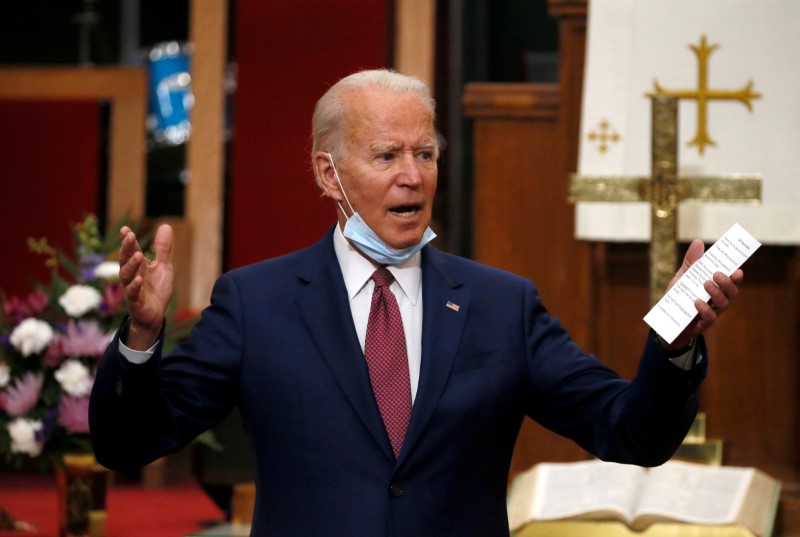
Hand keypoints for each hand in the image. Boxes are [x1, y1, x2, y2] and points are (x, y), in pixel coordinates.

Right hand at [118, 224, 173, 349]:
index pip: (131, 250)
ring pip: (126, 275)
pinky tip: (139, 279)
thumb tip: (166, 225)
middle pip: (125, 260)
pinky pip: (132, 294)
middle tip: (130, 236)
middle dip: (127, 248)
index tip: (126, 229)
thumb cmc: (157, 290)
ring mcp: (132, 288)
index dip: (128, 240)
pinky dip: (134, 286)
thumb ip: (163, 249)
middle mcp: (132, 275)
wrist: (155, 315)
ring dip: (131, 265)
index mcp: (139, 266)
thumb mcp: (163, 266)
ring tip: (139, 256)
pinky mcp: (135, 302)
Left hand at [660, 239, 742, 349]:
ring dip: (716, 293)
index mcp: (716, 287)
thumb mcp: (682, 276)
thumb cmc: (679, 295)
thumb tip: (698, 241)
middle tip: (716, 274)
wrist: (666, 318)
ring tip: (706, 284)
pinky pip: (709, 317)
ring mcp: (712, 312)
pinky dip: (705, 309)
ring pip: (723, 304)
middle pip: (731, 292)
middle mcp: (717, 299)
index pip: (731, 280)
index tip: (738, 269)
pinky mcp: (703, 323)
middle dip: (727, 283)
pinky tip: (697, 302)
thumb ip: (691, 261)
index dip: (736, 275)